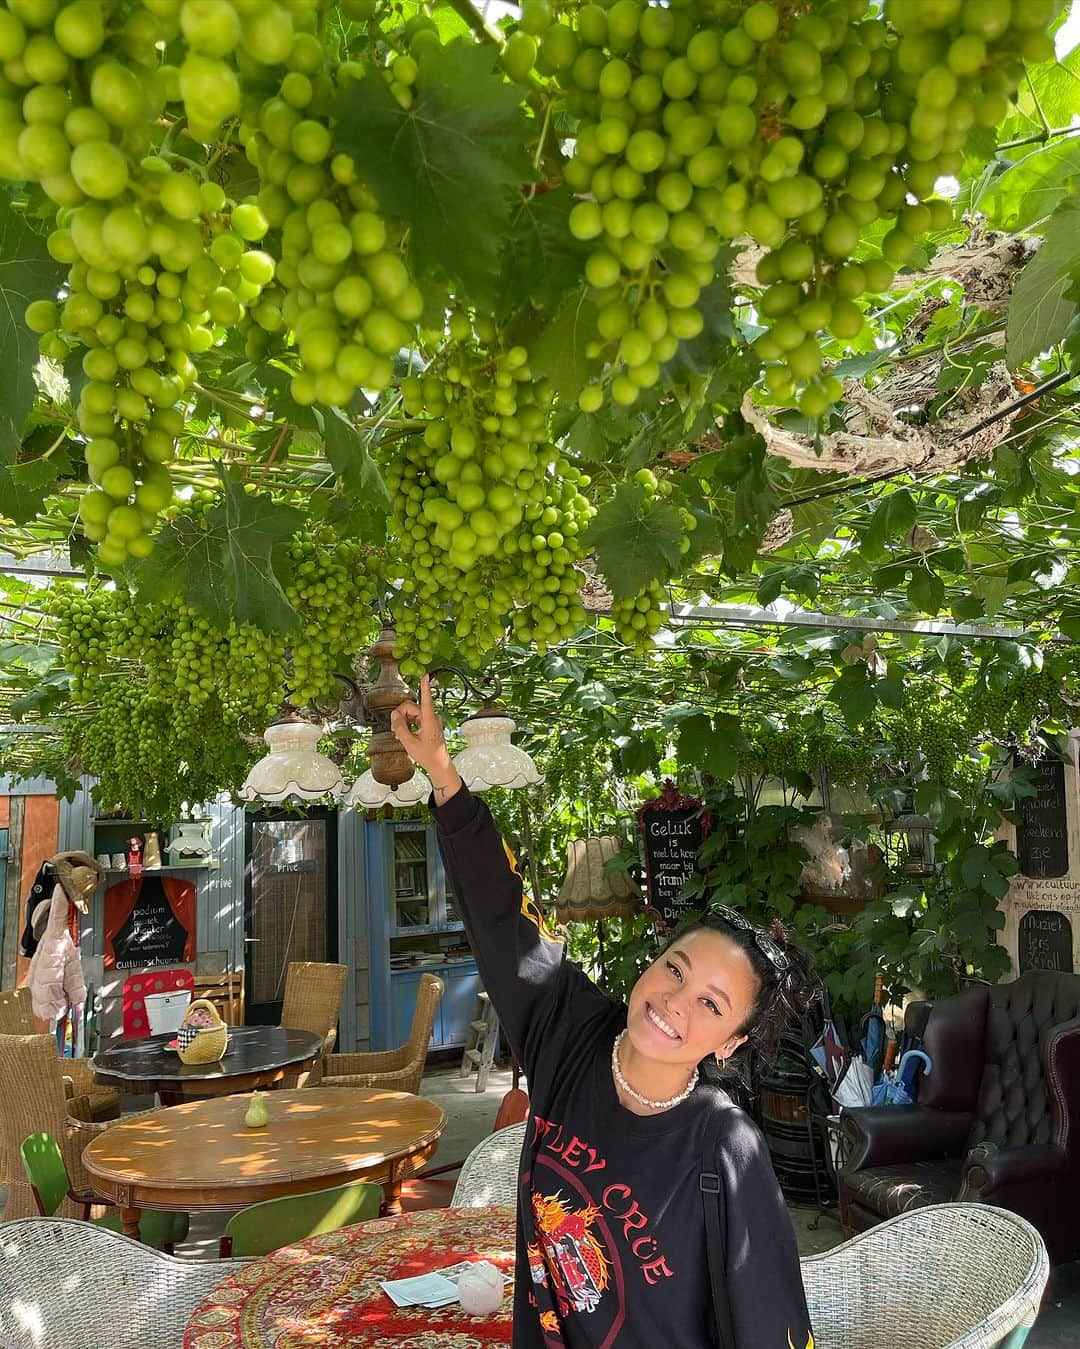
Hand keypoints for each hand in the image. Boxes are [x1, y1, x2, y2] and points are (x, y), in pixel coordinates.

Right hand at [391, 675, 461, 801]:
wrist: (438, 764)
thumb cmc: (427, 756)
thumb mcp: (409, 743)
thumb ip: (400, 727)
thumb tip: (394, 714)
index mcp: (429, 720)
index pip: (426, 700)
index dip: (425, 687)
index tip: (425, 674)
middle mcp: (431, 717)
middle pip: (410, 707)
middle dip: (400, 716)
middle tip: (395, 730)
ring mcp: (430, 720)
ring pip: (411, 713)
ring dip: (403, 721)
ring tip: (399, 735)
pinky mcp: (429, 723)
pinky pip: (414, 718)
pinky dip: (407, 724)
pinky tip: (403, 735)